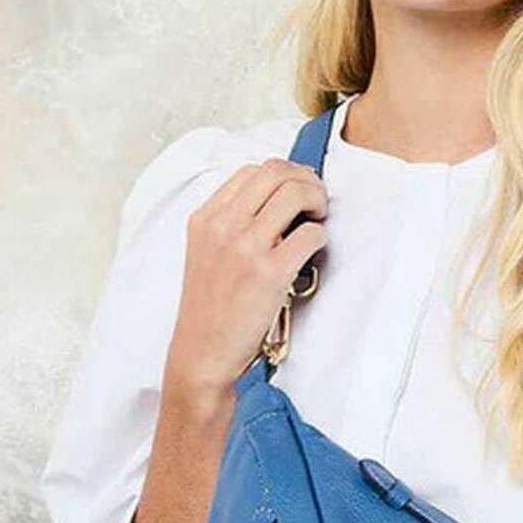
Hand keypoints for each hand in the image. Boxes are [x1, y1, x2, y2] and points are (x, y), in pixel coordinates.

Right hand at [164, 158, 329, 395]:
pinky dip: (320, 237)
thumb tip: (276, 202)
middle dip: (306, 180)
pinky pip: (311, 234)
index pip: (251, 171)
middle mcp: (223, 226)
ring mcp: (246, 247)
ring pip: (295, 193)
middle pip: (276, 172)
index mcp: (206, 218)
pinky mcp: (270, 273)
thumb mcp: (205, 253)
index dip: (283, 175)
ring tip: (317, 220)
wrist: (202, 352)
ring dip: (317, 200)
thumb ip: (231, 224)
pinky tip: (312, 252)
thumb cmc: (209, 309)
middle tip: (316, 201)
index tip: (296, 190)